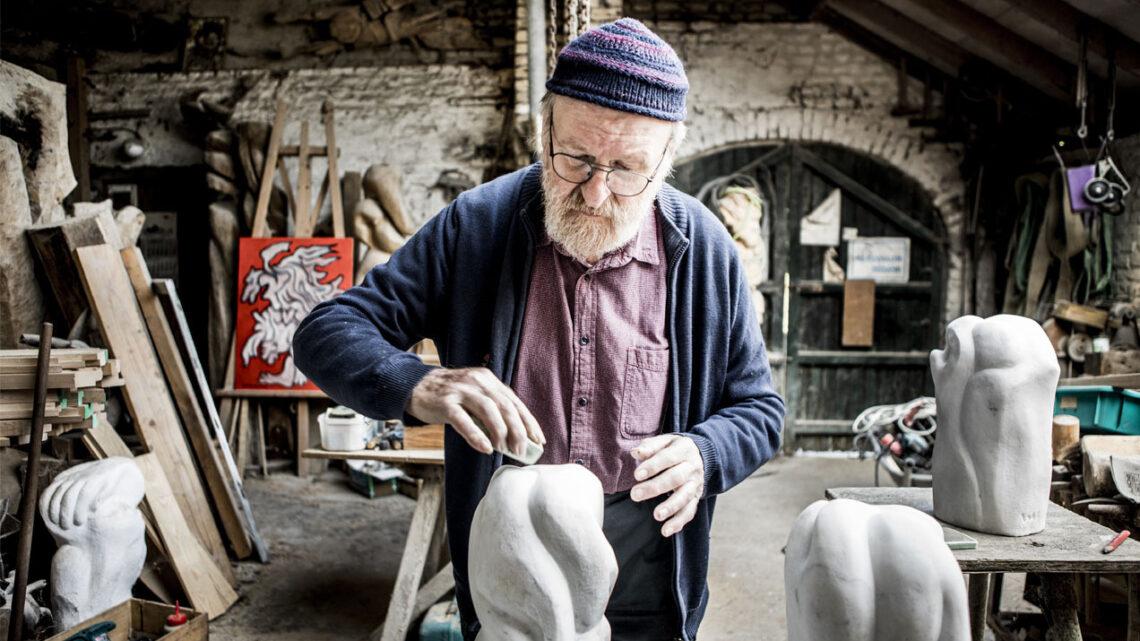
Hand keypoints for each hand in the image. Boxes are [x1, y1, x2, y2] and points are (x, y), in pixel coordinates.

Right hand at [406, 367, 544, 457]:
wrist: (415, 386)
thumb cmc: (450, 396)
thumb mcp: (474, 396)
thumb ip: (492, 410)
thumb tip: (515, 438)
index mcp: (488, 380)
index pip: (514, 401)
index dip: (528, 421)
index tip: (539, 440)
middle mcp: (478, 382)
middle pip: (505, 406)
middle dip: (518, 430)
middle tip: (522, 451)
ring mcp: (461, 390)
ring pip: (488, 410)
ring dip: (500, 432)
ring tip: (505, 450)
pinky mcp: (444, 402)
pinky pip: (463, 420)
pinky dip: (476, 435)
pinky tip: (485, 448)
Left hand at [630, 434, 704, 536]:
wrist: (701, 455)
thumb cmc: (674, 448)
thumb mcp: (665, 441)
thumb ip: (650, 446)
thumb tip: (635, 453)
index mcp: (684, 449)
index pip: (668, 458)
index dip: (653, 466)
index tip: (636, 475)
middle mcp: (692, 467)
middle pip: (675, 478)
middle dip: (655, 487)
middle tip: (635, 495)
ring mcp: (695, 484)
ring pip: (685, 497)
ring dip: (671, 507)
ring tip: (656, 515)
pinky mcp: (695, 498)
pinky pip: (689, 512)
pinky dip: (678, 522)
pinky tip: (666, 531)